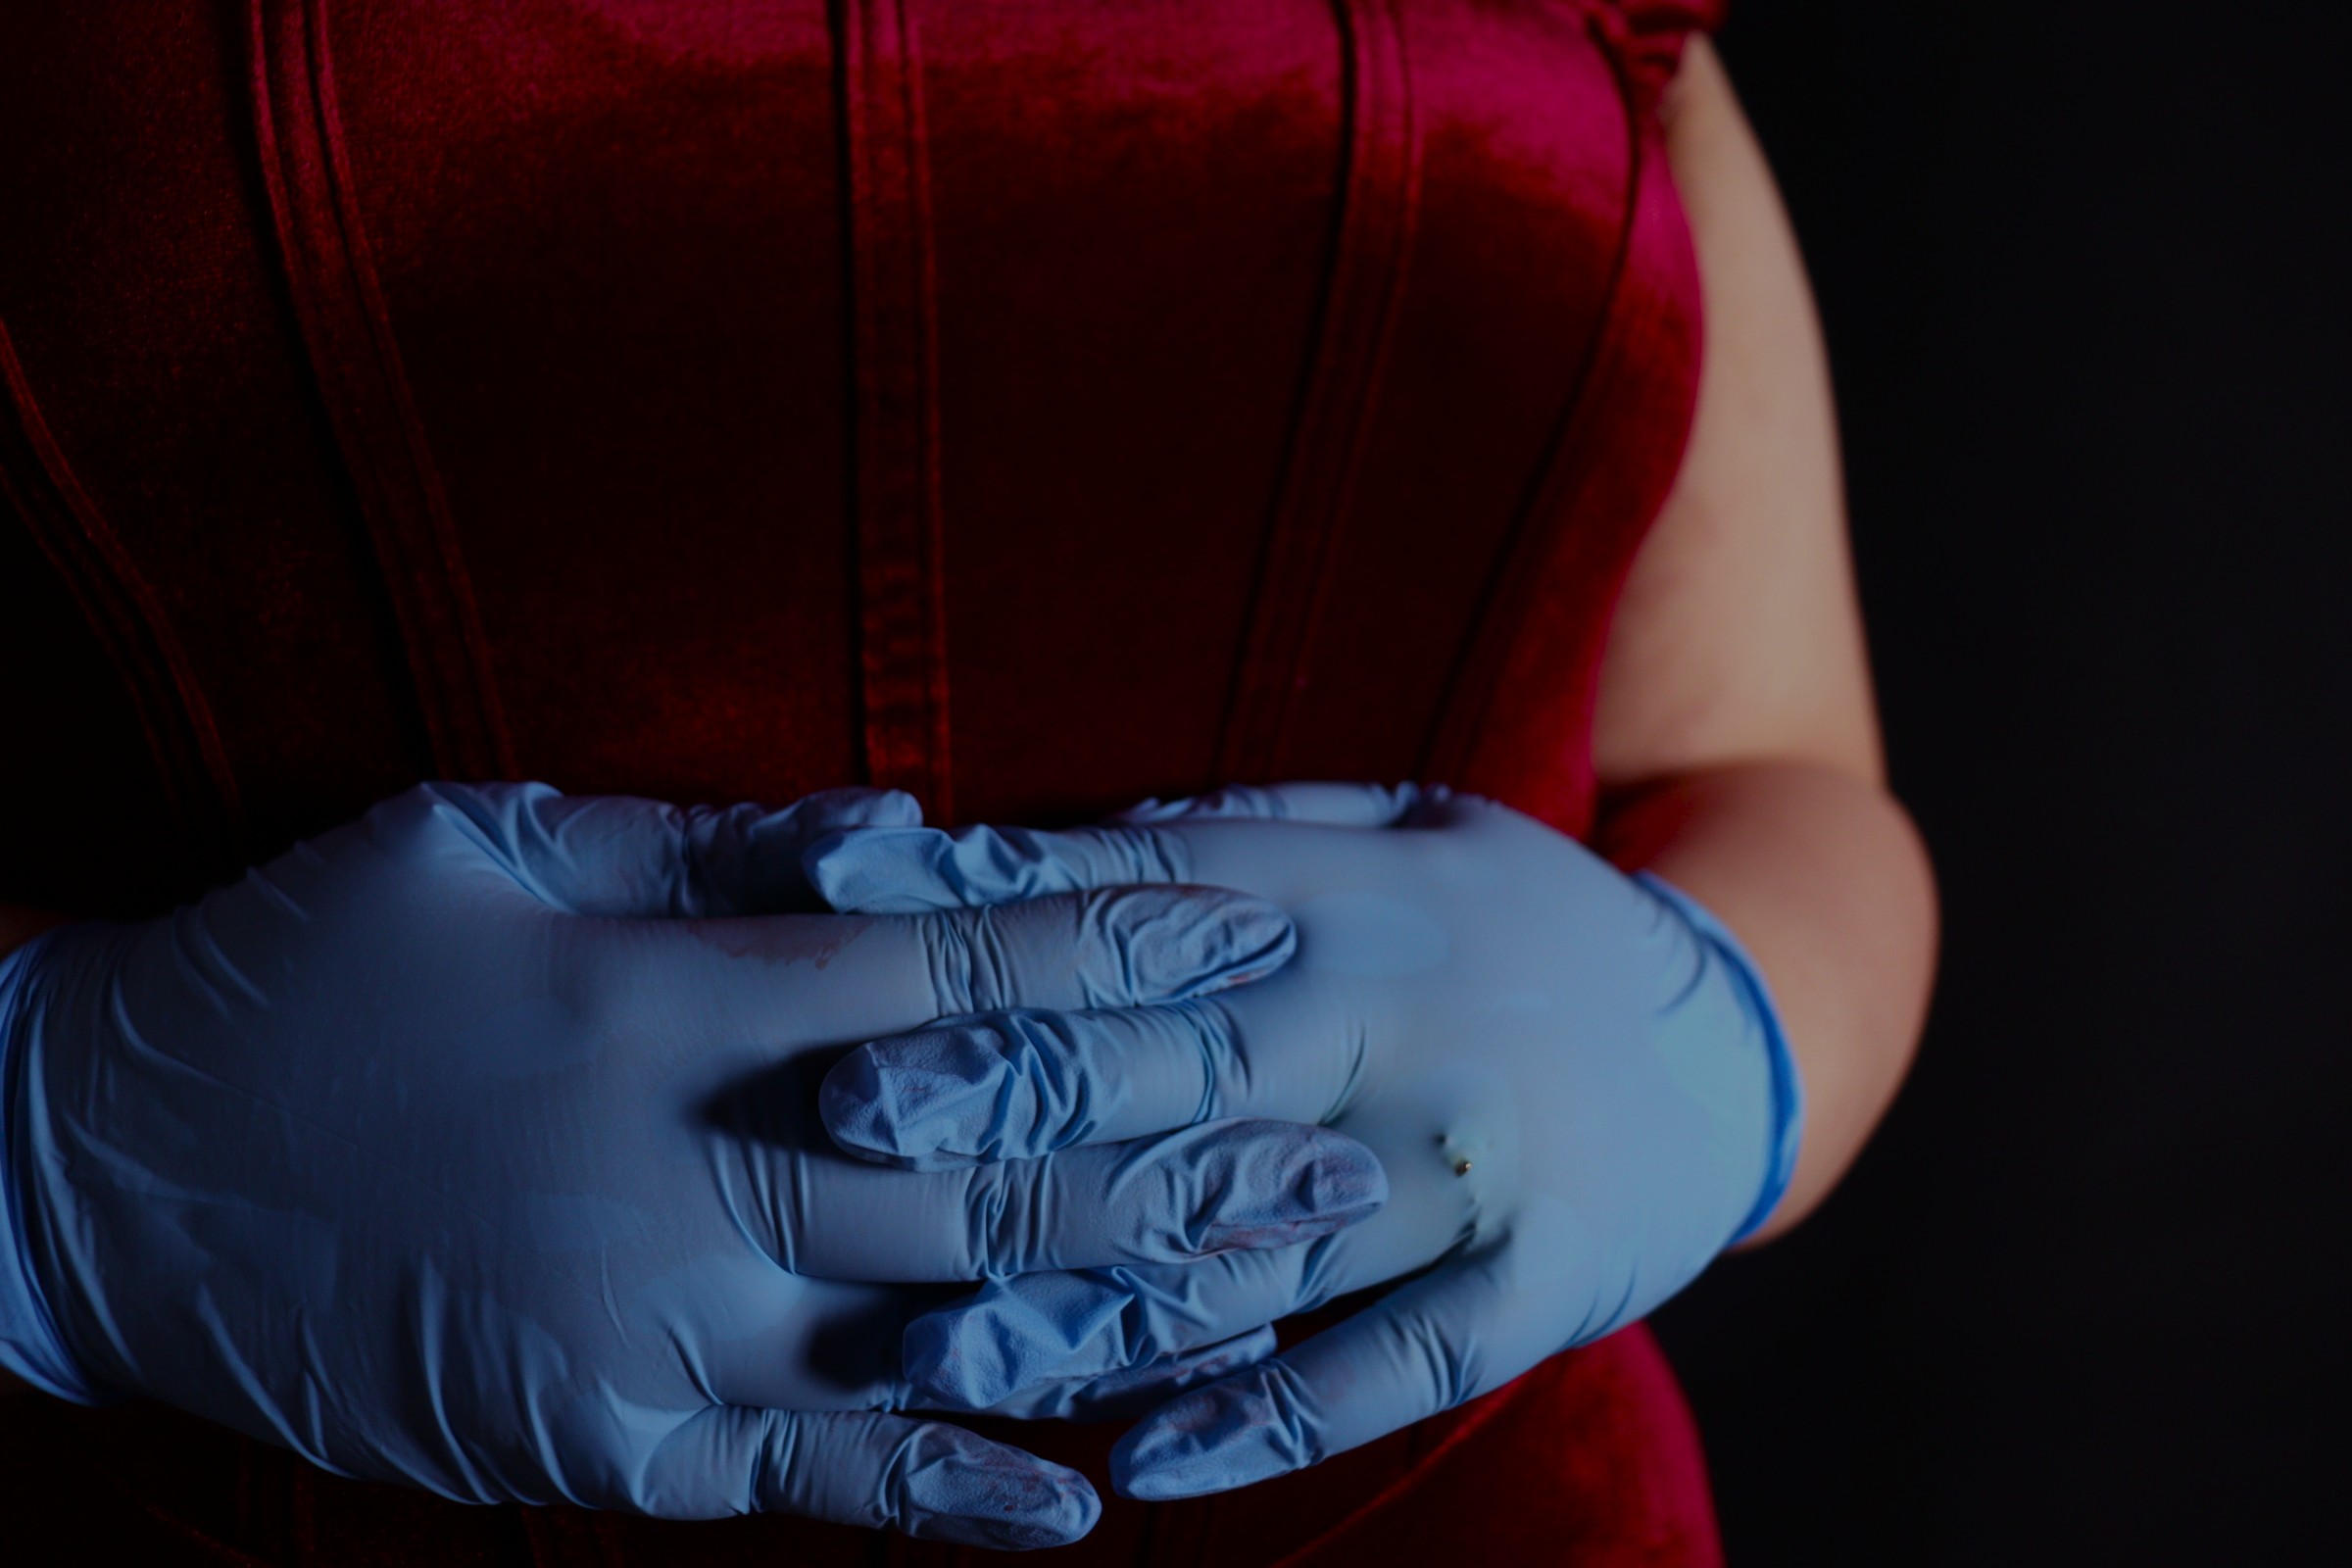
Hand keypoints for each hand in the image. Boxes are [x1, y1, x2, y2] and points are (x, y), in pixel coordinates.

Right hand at [0, 783, 1383, 1544]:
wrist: (98, 1169)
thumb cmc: (304, 968)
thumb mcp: (478, 839)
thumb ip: (702, 841)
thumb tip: (900, 824)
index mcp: (659, 991)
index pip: (945, 967)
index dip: (1112, 953)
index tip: (1249, 935)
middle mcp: (678, 1160)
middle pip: (989, 1160)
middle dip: (1186, 1150)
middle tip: (1350, 1137)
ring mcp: (646, 1321)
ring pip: (938, 1319)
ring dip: (1131, 1309)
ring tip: (1290, 1290)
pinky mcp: (603, 1441)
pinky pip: (811, 1473)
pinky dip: (953, 1489)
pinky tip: (1090, 1502)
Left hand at [808, 782, 1800, 1499]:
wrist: (1741, 1037)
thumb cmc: (1525, 921)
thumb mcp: (1414, 821)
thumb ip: (1247, 825)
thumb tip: (1063, 841)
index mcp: (1357, 897)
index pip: (1147, 909)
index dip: (998, 930)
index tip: (852, 950)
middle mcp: (1407, 1020)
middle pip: (1181, 1063)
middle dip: (1008, 1094)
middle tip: (844, 1128)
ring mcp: (1476, 1164)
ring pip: (1259, 1244)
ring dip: (1093, 1306)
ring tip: (937, 1363)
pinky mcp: (1542, 1284)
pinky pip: (1393, 1364)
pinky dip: (1271, 1417)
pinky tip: (1148, 1465)